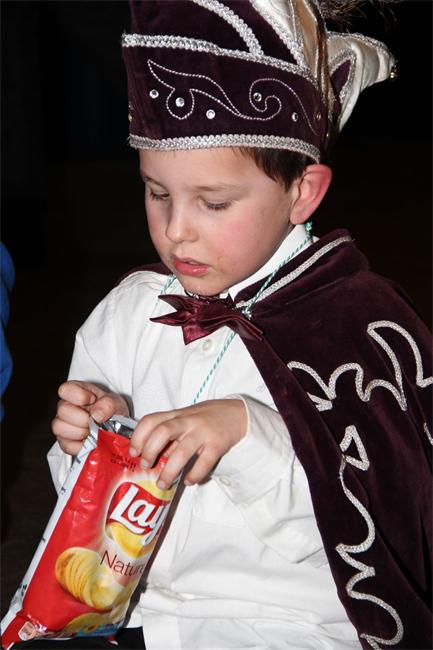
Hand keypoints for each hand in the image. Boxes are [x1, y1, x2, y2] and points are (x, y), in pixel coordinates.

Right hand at [52, 380, 128, 454]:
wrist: (116, 429)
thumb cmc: (111, 411)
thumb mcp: (116, 403)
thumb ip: (108, 404)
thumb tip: (96, 415)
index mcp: (76, 392)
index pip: (65, 389)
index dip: (79, 396)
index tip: (92, 399)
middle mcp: (65, 407)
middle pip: (62, 410)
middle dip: (83, 418)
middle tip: (95, 421)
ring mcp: (62, 425)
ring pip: (58, 427)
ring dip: (80, 432)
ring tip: (93, 432)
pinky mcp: (64, 443)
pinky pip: (66, 445)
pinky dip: (81, 446)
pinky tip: (90, 442)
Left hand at [128, 399, 246, 487]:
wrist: (238, 413)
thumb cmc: (207, 418)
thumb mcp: (185, 420)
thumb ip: (170, 436)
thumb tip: (153, 457)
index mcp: (176, 415)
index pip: (151, 420)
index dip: (138, 436)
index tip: (134, 452)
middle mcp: (188, 421)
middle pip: (162, 432)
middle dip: (150, 451)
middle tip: (145, 466)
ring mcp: (203, 432)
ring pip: (182, 451)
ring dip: (169, 470)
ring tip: (162, 483)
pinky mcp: (218, 444)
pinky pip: (204, 462)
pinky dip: (194, 474)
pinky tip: (189, 481)